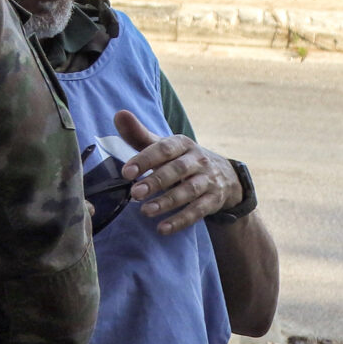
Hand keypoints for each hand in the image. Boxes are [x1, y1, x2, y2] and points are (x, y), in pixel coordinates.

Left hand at [115, 110, 241, 234]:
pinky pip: (198, 211)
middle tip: (134, 193)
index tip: (126, 172)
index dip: (145, 159)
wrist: (224, 175)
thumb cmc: (181, 159)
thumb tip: (119, 114)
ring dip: (167, 202)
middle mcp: (198, 159)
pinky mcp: (214, 200)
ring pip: (188, 191)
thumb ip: (139, 134)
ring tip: (145, 211)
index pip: (164, 148)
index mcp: (183, 143)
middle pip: (177, 169)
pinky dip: (181, 220)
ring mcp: (208, 180)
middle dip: (156, 181)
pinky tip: (163, 229)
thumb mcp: (164, 146)